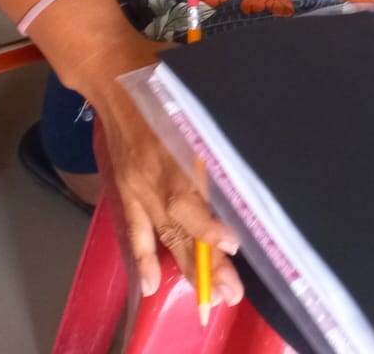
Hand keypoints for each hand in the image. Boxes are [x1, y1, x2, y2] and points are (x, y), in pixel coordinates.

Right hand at [86, 39, 243, 307]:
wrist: (115, 75)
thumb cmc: (167, 79)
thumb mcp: (200, 95)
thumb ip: (223, 125)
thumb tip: (258, 147)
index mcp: (175, 151)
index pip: (190, 198)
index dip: (209, 224)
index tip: (233, 242)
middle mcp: (155, 177)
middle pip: (182, 228)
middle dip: (208, 263)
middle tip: (231, 293)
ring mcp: (139, 187)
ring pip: (165, 236)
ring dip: (185, 267)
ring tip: (208, 299)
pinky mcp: (127, 190)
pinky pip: (135, 230)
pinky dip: (144, 258)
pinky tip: (153, 286)